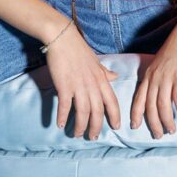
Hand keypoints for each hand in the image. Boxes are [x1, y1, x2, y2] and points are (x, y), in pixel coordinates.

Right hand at [44, 24, 120, 139]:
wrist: (63, 39)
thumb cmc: (79, 49)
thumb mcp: (96, 62)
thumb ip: (105, 72)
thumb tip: (116, 76)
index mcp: (102, 80)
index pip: (112, 102)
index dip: (114, 116)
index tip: (115, 127)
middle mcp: (93, 85)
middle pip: (97, 112)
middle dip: (96, 127)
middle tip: (92, 137)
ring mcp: (79, 86)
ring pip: (83, 112)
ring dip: (81, 125)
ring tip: (77, 134)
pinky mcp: (64, 86)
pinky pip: (65, 105)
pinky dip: (63, 116)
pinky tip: (60, 124)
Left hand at [130, 24, 176, 137]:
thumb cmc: (176, 49)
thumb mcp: (160, 64)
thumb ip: (158, 77)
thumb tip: (160, 92)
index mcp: (148, 75)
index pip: (138, 98)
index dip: (135, 113)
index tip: (134, 126)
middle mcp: (154, 78)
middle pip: (149, 106)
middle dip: (152, 123)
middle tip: (157, 135)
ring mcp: (166, 78)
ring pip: (162, 105)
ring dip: (166, 120)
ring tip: (171, 131)